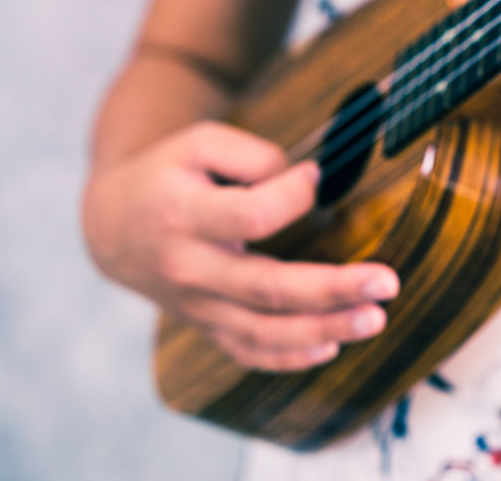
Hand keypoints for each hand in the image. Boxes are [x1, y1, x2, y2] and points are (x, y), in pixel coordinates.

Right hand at [81, 121, 399, 371]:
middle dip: (332, 289)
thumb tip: (305, 181)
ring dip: (324, 329)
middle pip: (266, 287)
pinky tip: (331, 347)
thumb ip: (251, 154)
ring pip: (262, 331)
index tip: (318, 175)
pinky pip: (247, 352)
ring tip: (375, 319)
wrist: (112, 225)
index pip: (249, 215)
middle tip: (387, 282)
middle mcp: (189, 268)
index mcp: (182, 214)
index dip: (292, 195)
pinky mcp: (205, 325)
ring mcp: (197, 305)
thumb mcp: (198, 143)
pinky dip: (289, 358)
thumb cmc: (168, 174)